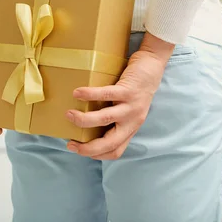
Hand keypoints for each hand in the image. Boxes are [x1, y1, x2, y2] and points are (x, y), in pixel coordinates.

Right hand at [65, 32, 173, 159]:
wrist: (153, 66)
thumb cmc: (136, 88)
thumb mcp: (128, 109)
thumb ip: (114, 117)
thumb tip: (85, 122)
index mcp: (131, 128)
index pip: (116, 151)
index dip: (96, 155)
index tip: (79, 149)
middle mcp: (133, 121)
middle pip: (111, 143)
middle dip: (88, 147)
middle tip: (71, 144)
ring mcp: (132, 106)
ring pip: (105, 119)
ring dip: (84, 120)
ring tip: (69, 115)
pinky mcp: (129, 90)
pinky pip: (106, 94)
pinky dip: (89, 95)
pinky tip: (77, 93)